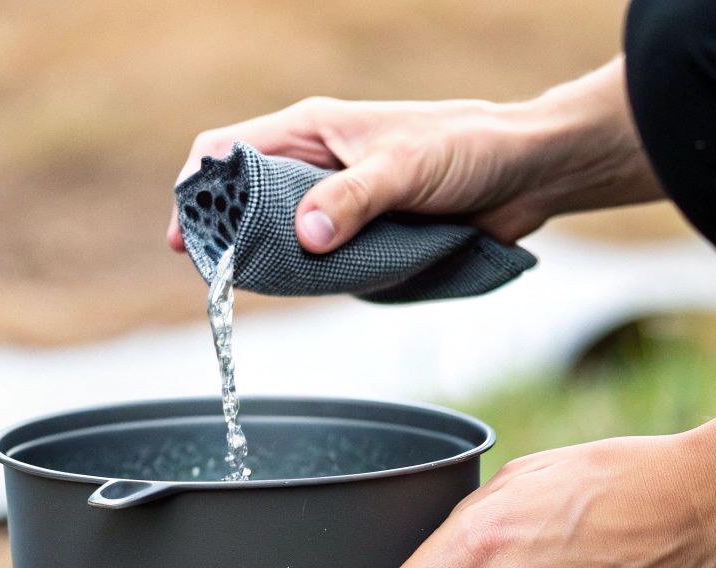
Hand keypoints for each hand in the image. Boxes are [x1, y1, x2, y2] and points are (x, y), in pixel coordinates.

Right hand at [166, 58, 660, 254]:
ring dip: (271, 262)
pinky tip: (314, 288)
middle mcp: (314, 164)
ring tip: (268, 285)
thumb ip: (353, 201)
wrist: (527, 172)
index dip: (196, 192)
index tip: (188, 240)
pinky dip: (309, 276)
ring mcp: (336, 200)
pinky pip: (317, 260)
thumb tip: (305, 238)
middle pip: (242, 201)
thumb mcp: (404, 171)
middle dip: (228, 238)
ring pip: (277, 236)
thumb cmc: (468, 150)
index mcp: (310, 130)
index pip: (224, 151)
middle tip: (224, 277)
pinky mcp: (360, 232)